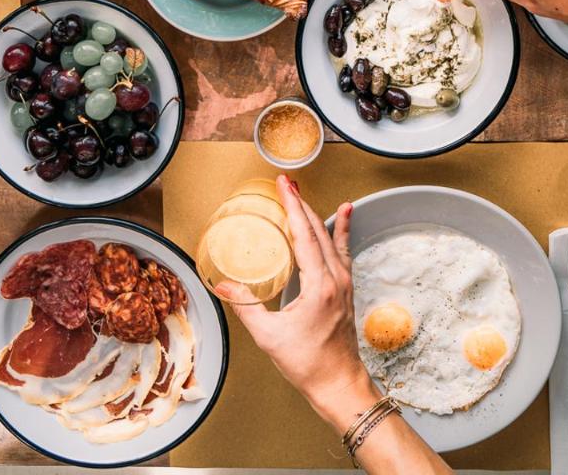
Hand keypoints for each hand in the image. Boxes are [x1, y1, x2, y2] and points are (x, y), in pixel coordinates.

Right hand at [217, 176, 373, 423]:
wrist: (338, 382)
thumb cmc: (307, 363)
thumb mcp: (269, 335)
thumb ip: (245, 307)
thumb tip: (222, 286)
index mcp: (320, 285)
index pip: (305, 235)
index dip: (293, 207)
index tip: (284, 186)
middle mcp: (336, 278)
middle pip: (317, 230)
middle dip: (300, 204)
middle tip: (286, 184)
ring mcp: (344, 282)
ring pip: (330, 238)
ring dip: (314, 215)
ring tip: (303, 195)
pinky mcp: (345, 288)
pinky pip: (343, 250)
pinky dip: (341, 229)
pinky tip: (344, 214)